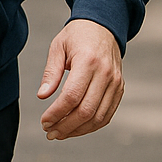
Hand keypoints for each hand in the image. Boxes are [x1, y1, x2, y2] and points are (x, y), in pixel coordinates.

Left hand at [37, 19, 123, 139]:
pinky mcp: (119, 89)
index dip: (56, 113)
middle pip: (86, 111)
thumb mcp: (57, 47)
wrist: (103, 27)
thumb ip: (51, 72)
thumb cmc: (77, 36)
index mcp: (88, 62)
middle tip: (49, 132)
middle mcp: (106, 74)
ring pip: (98, 117)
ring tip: (60, 133)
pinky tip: (75, 128)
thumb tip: (42, 96)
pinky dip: (91, 126)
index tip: (44, 121)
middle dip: (65, 126)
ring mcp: (116, 83)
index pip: (72, 96)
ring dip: (78, 130)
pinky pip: (107, 114)